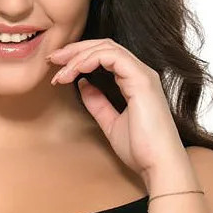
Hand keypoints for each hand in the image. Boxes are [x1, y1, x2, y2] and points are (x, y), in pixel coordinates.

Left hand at [47, 37, 184, 176]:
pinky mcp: (142, 81)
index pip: (106, 56)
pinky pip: (113, 57)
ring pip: (107, 48)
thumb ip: (97, 103)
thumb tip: (83, 84)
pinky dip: (91, 59)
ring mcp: (143, 75)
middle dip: (75, 50)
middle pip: (104, 46)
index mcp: (135, 82)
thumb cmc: (141, 150)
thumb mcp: (110, 123)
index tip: (58, 70)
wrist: (159, 165)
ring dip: (79, 56)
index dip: (79, 57)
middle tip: (53, 59)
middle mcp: (140, 73)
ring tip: (60, 72)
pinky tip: (75, 71)